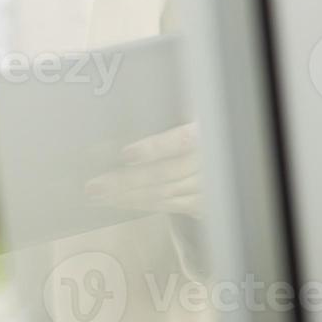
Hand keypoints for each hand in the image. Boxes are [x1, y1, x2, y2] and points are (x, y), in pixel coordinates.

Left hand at [84, 122, 202, 218]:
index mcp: (205, 131)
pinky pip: (165, 206)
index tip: (126, 155)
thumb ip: (165, 116)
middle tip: (94, 186)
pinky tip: (117, 203)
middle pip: (164, 174)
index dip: (155, 148)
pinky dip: (139, 205)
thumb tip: (118, 119)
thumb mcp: (190, 114)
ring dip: (126, 197)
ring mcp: (205, 187)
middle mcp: (207, 162)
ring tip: (96, 197)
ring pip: (161, 194)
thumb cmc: (196, 128)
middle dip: (126, 182)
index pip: (181, 141)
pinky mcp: (201, 205)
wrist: (227, 153)